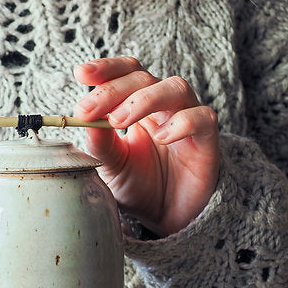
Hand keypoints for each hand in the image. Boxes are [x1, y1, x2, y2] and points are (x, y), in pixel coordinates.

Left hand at [73, 56, 219, 236]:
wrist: (164, 218)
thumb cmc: (137, 187)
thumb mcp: (112, 166)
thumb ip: (100, 144)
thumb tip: (83, 118)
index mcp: (137, 106)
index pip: (127, 73)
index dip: (106, 69)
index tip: (80, 73)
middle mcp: (164, 106)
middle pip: (144, 78)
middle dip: (113, 90)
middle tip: (88, 111)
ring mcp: (188, 119)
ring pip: (176, 88)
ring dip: (144, 100)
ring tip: (119, 121)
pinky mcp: (207, 140)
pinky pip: (203, 118)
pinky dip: (181, 122)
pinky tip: (161, 138)